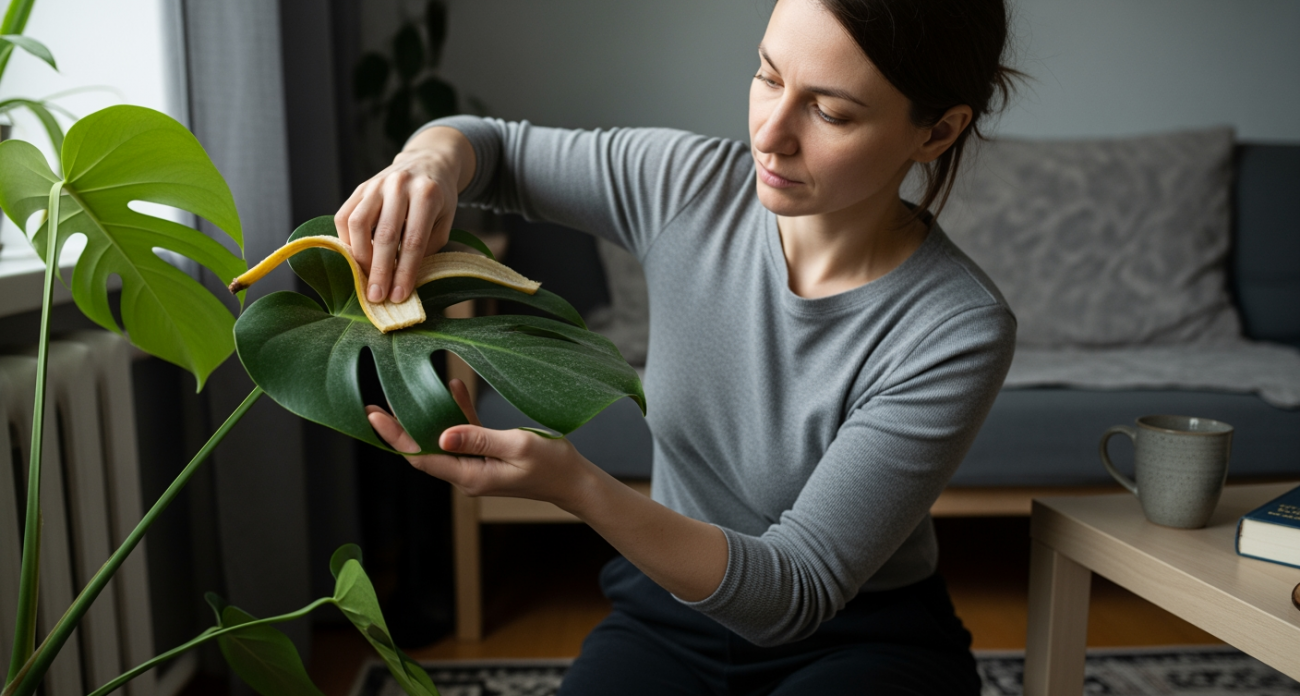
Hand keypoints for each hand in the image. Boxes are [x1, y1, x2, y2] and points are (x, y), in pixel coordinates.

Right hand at [334, 126, 473, 303]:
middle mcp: (399, 185)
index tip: (399, 296)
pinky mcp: (360, 187)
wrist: (427, 162)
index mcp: (427, 194)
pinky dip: (347, 240)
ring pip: (358, 224)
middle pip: (385, 235)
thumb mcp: (445, 221)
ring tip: (364, 278)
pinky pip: (344, 216)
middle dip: (380, 271)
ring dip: (359, 257)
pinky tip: (355, 257)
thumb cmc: (438, 199)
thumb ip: (428, 247)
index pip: (414, 241)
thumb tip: (404, 279)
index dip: (405, 272)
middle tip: (376, 297)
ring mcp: (376, 184)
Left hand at [365, 379, 596, 507]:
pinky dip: (458, 415)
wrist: (574, 480)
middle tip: (375, 408)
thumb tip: (441, 436)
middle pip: (425, 451)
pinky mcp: (488, 457)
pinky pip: (465, 435)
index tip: (375, 417)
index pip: (422, 457)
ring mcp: (477, 467)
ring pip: (442, 442)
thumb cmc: (551, 464)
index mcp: (471, 476)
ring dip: (426, 419)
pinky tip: (454, 390)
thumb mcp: (516, 446)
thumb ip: (478, 439)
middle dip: (400, 430)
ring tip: (404, 396)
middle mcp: (468, 475)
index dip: (396, 438)